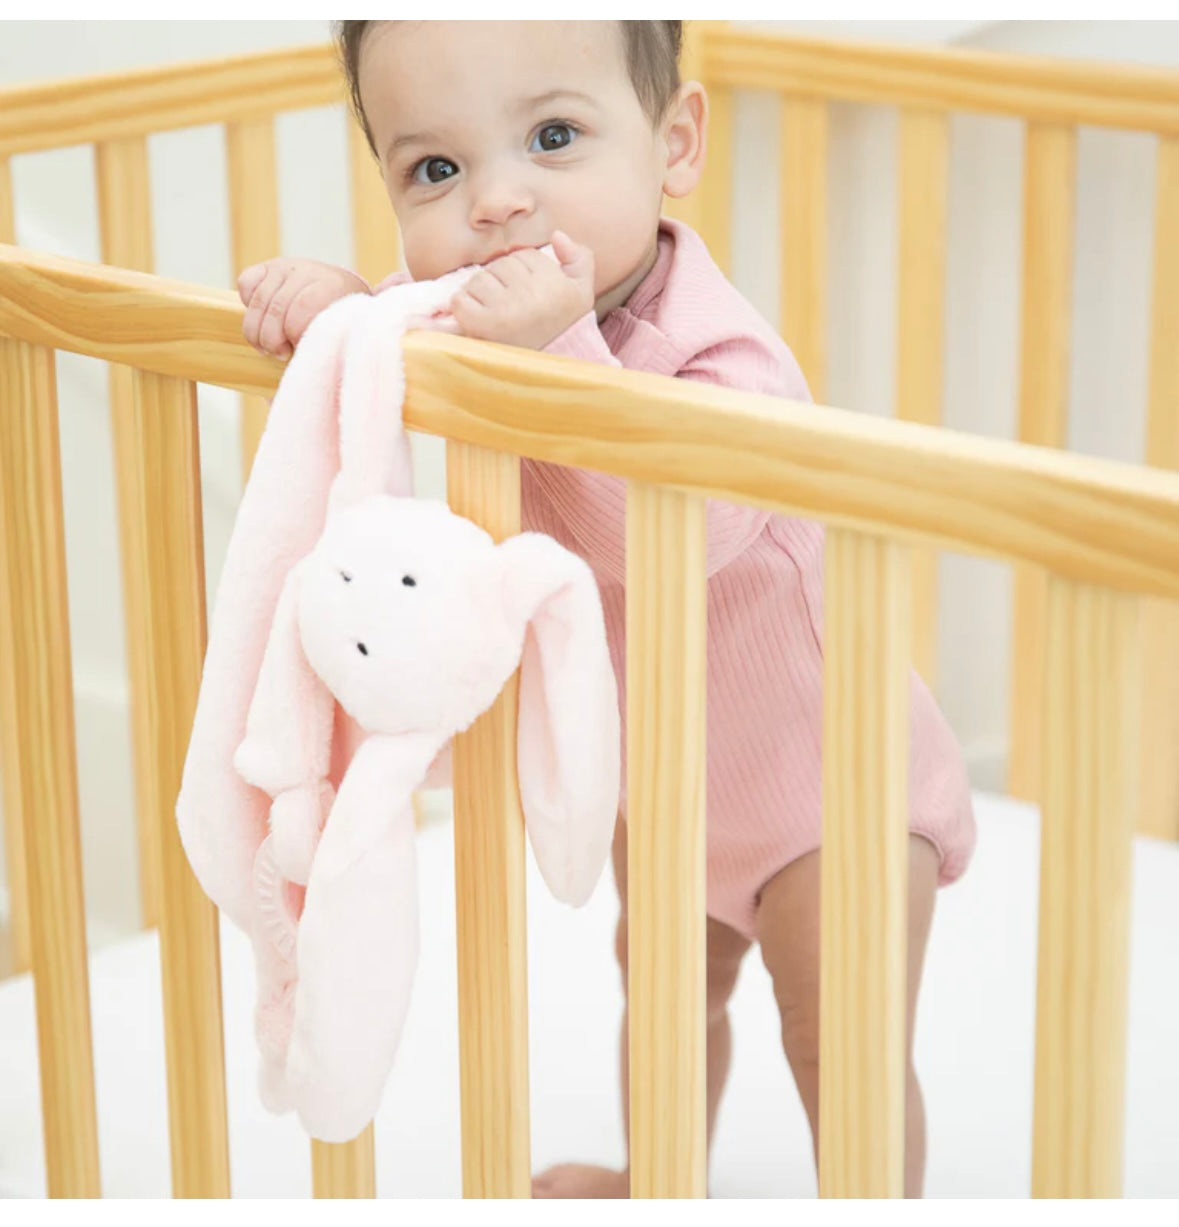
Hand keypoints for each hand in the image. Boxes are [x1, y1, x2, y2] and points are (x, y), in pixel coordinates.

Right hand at [238, 258, 369, 358]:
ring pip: (258, 301)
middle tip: (280, 354)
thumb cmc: (336, 320)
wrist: (337, 290)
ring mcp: (285, 267)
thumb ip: (322, 341)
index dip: (294, 334)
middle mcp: (306, 272)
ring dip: (257, 331)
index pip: (302, 308)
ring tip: (268, 347)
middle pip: (276, 308)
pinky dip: (248, 304)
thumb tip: (302, 363)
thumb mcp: (338, 332)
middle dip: (272, 339)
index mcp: (331, 286)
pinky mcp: (266, 267)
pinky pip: (246, 284)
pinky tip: (262, 318)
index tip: (297, 351)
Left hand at [448, 231, 593, 349]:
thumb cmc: (559, 330)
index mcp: (559, 286)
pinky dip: (463, 307)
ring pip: (480, 279)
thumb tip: (557, 236)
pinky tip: (479, 320)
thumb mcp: (582, 294)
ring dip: (482, 293)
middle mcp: (534, 296)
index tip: (530, 297)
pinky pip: (461, 299)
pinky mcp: (483, 324)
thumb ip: (580, 259)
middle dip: (502, 281)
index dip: (524, 274)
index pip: (526, 256)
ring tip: (497, 316)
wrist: (543, 375)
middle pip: (501, 265)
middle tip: (512, 308)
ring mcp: (507, 311)